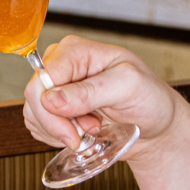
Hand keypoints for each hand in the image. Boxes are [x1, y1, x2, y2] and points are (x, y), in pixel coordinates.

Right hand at [23, 36, 181, 160]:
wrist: (155, 126)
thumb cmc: (150, 100)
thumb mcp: (129, 88)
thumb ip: (90, 91)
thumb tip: (52, 99)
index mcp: (76, 51)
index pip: (42, 79)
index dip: (52, 111)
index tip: (78, 131)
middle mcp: (62, 66)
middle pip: (34, 98)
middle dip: (59, 124)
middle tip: (90, 129)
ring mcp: (56, 88)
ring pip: (34, 115)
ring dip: (61, 132)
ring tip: (92, 127)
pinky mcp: (54, 109)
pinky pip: (38, 126)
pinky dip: (57, 137)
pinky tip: (81, 133)